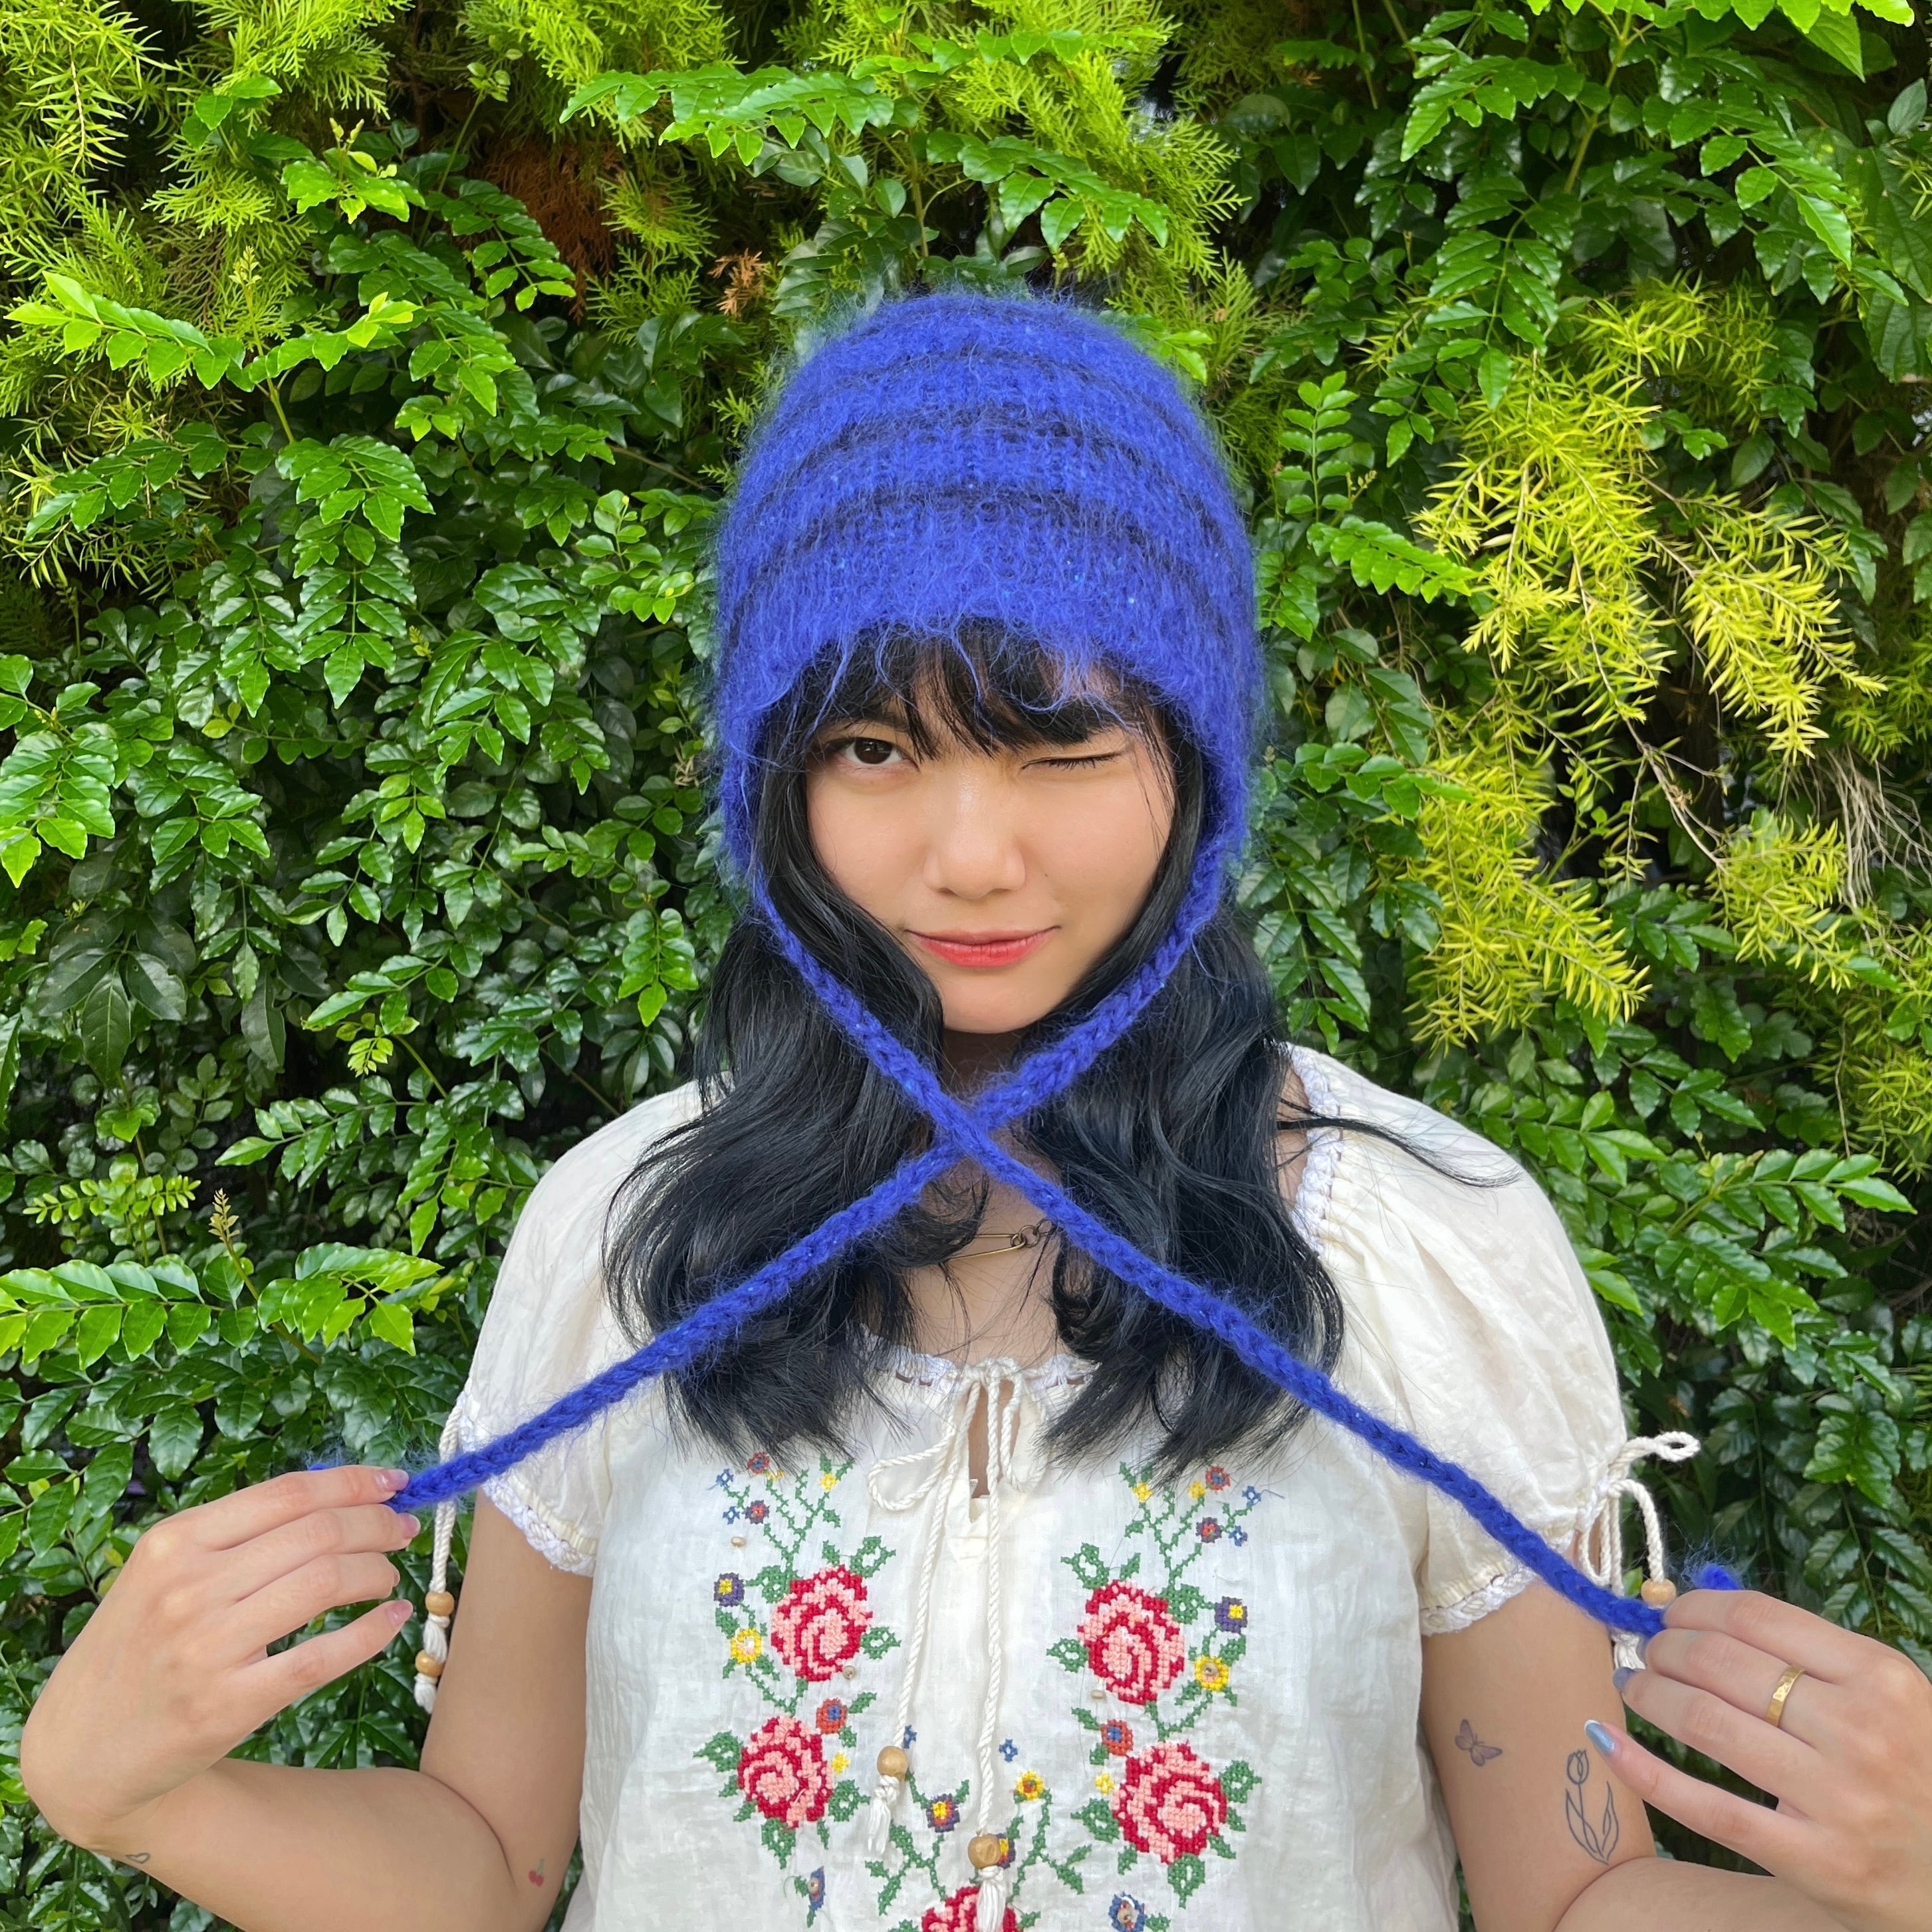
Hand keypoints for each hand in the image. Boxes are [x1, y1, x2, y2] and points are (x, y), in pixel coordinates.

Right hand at [20, 1464, 419, 1854]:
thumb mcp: (161, 1574)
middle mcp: (188, 1589)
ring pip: (326, 1583)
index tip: (393, 1483)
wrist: (82, 1750)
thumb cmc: (137, 1648)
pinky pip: (321, 1657)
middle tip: (402, 1529)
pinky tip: (392, 1620)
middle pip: (317, 1533)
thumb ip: (234, 1535)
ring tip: (388, 1576)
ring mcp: (207, 1648)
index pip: (287, 1493)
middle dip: (376, 1524)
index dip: (352, 1483)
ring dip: (376, 1572)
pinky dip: (370, 1633)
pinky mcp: (228, 1706)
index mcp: (174, 1543)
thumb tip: (336, 1496)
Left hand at [1583, 1586, 1931, 1931]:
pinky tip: (1605, 1740)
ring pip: (1704, 1722)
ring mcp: (1836, 1800)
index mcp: (1880, 1678)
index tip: (1667, 1612)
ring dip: (1647, 1692)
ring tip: (1632, 1684)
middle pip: (1720, 1663)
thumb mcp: (1888, 1698)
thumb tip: (1700, 1607)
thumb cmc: (1917, 1771)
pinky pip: (1705, 1807)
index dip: (1694, 1607)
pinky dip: (1642, 1769)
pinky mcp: (1812, 1861)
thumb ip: (1808, 1654)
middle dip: (1663, 1647)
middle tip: (1646, 1650)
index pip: (1756, 1617)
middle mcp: (1860, 1732)